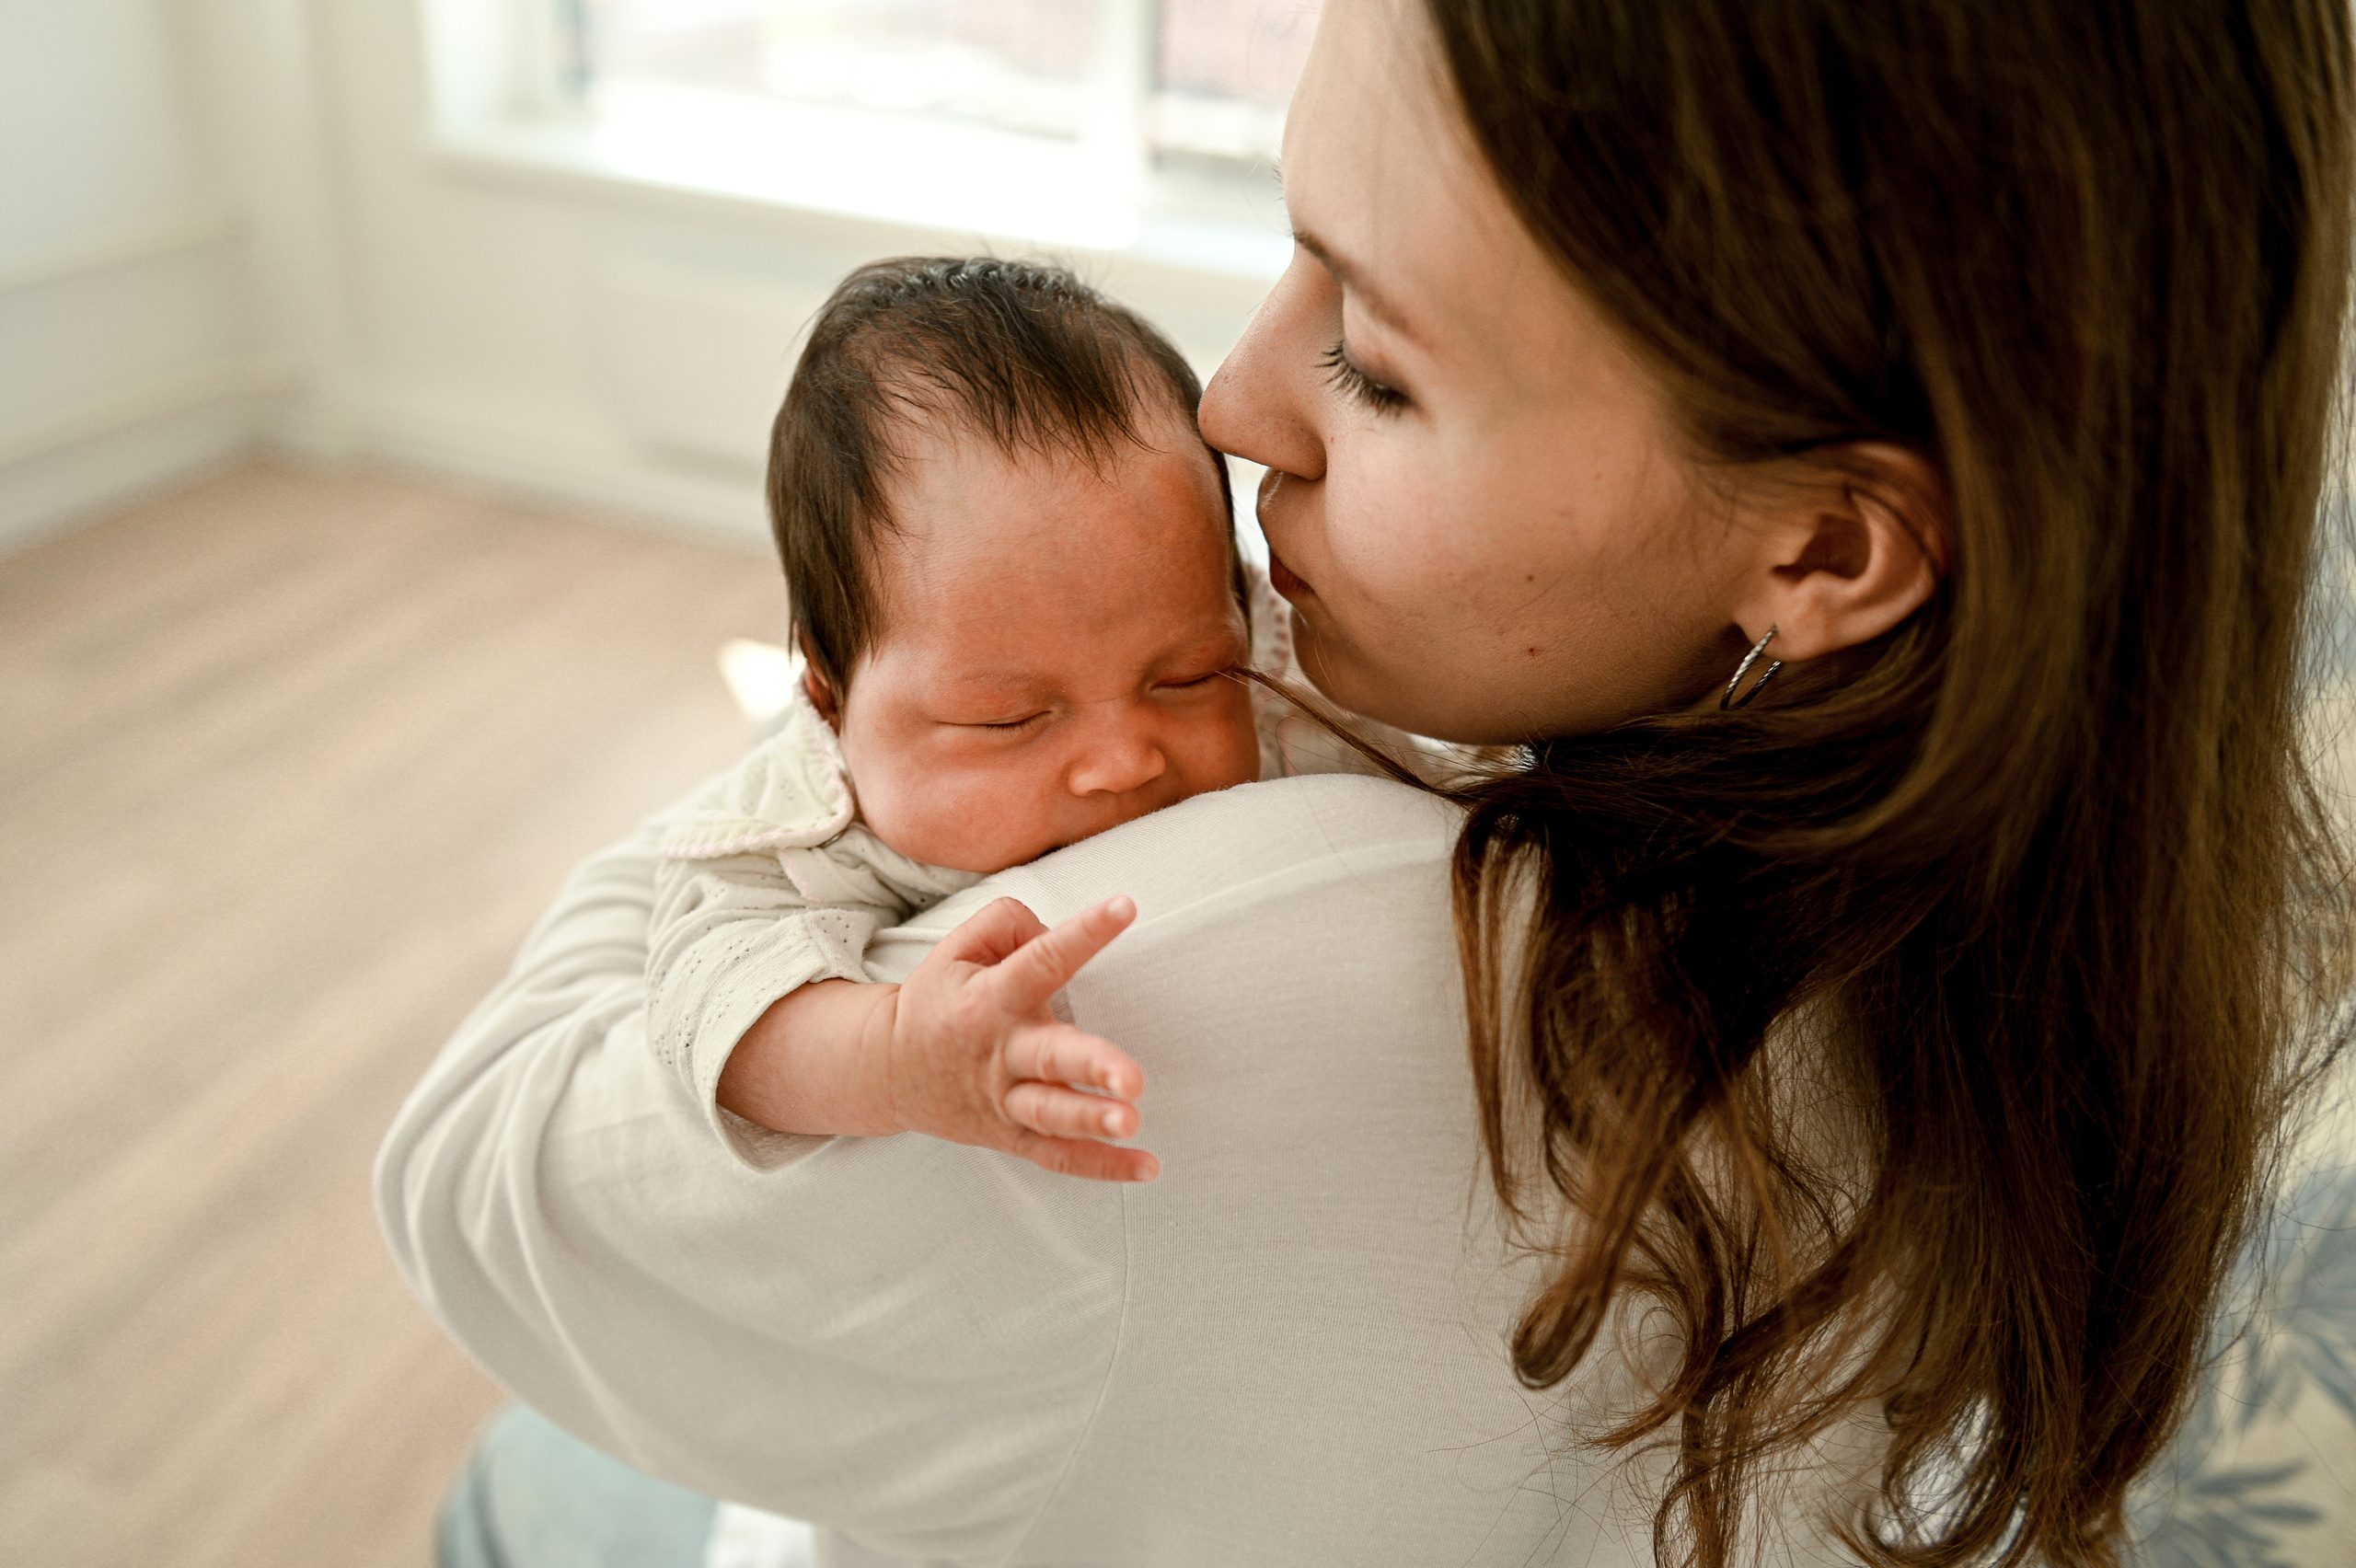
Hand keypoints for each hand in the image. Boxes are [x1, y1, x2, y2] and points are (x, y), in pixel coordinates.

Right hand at [877, 896, 1155, 1182]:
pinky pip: (1057, 1156)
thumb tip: (1057, 932)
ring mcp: (1005, 1099)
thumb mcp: (956, 947)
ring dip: (1091, 1120)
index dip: (1084, 933)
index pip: (1041, 960)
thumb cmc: (936, 1002)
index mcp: (990, 998)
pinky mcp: (1012, 1135)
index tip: (1124, 908)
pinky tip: (1146, 1167)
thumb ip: (1007, 923)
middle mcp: (1001, 1052)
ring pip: (1051, 1114)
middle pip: (1050, 1059)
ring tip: (1132, 1121)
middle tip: (1132, 1078)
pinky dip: (1101, 1166)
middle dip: (1091, 1067)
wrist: (886, 1069)